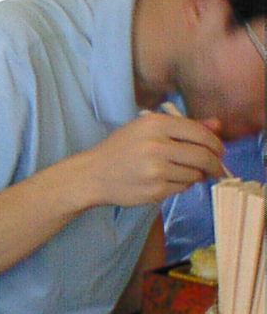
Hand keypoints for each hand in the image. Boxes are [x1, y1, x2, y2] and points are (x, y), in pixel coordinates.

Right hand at [78, 112, 226, 206]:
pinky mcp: (155, 189)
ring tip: (181, 172)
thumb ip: (184, 126)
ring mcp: (156, 169)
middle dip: (214, 164)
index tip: (219, 151)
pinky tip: (167, 180)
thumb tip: (219, 126)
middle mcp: (156, 145)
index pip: (200, 133)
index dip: (215, 143)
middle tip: (215, 168)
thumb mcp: (147, 129)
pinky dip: (181, 185)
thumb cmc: (121, 148)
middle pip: (203, 156)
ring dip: (195, 175)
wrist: (93, 174)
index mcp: (155, 124)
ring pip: (194, 174)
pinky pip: (182, 187)